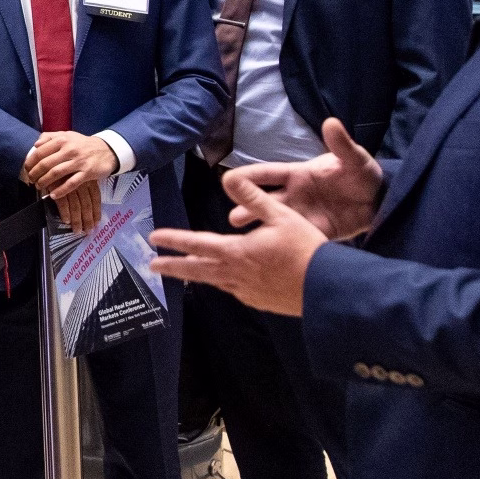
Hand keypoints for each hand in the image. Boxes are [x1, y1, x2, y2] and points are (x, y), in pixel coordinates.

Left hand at [23, 131, 116, 230]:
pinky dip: (60, 190)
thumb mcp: (68, 135)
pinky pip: (71, 184)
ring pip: (56, 173)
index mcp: (63, 140)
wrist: (107, 150)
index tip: (26, 168)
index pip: (41, 151)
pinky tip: (53, 195)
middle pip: (46, 163)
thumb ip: (51, 137)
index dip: (31, 161)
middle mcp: (70, 150)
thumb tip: (36, 144)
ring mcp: (78, 162)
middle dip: (35, 173)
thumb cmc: (83, 144)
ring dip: (44, 182)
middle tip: (31, 179)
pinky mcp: (87, 173)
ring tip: (39, 186)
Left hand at [151, 174, 327, 315]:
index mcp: (237, 251)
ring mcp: (247, 291)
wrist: (326, 288)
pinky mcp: (260, 301)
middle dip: (173, 267)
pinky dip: (224, 284)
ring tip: (185, 273)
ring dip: (196, 276)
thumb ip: (253, 197)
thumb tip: (228, 177)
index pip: (197, 244)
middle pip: (197, 270)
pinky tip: (227, 282)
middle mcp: (236, 273)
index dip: (174, 240)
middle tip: (153, 266)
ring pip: (214, 282)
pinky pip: (235, 291)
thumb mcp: (280, 215)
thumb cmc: (305, 248)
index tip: (154, 239)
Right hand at [223, 117, 384, 241]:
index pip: (269, 174)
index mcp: (299, 175)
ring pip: (275, 223)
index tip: (229, 179)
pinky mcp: (314, 233)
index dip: (250, 176)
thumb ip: (341, 144)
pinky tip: (268, 255)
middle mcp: (295, 196)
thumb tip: (331, 122)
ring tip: (243, 240)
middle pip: (266, 201)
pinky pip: (295, 240)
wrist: (379, 201)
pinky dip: (281, 247)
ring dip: (260, 230)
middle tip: (233, 219)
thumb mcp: (355, 159)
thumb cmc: (362, 174)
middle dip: (248, 208)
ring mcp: (303, 216)